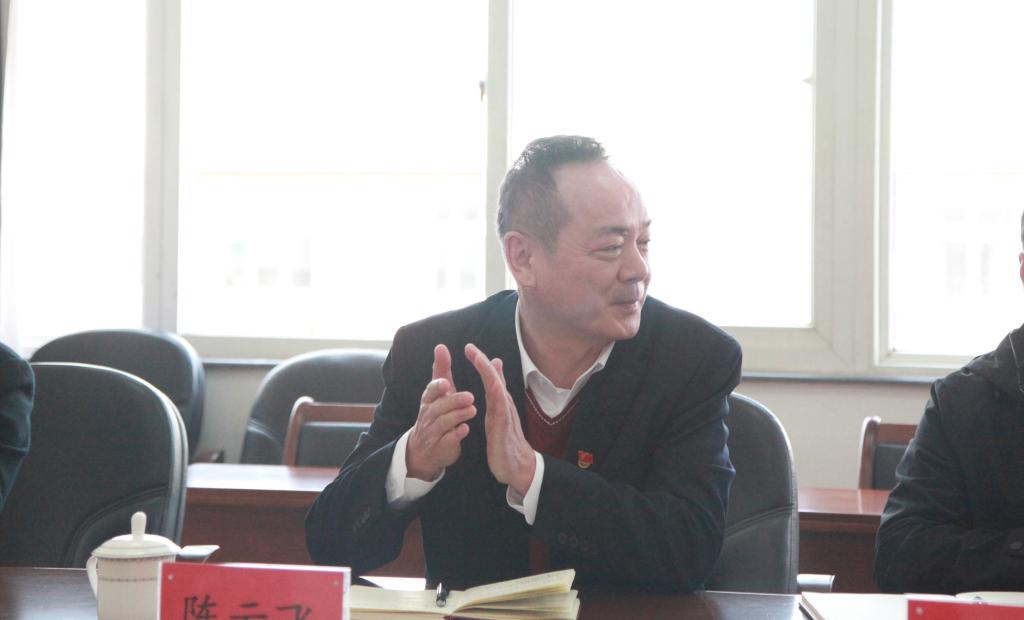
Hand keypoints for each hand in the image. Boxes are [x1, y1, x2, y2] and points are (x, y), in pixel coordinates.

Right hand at [406, 344, 476, 480]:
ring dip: (458, 416)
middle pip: (439, 407)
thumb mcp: (437, 392)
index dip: (437, 388)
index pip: (430, 392)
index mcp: (429, 401)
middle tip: (470, 397)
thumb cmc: (435, 413)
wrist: (425, 449)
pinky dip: (457, 435)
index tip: (446, 383)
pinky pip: (448, 441)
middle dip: (453, 401)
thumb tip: (441, 346)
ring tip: (473, 410)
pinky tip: (466, 429)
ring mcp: (434, 432)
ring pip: (444, 423)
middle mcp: (429, 416)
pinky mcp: (442, 446)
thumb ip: (441, 370)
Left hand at [465, 343, 535, 495]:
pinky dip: (497, 395)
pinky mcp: (504, 428)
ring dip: (489, 374)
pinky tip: (492, 386)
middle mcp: (503, 405)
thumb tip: (495, 376)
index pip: (490, 378)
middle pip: (494, 379)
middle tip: (471, 347)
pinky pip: (500, 409)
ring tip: (479, 360)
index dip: (481, 362)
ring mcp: (505, 415)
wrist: (518, 466)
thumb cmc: (507, 439)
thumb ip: (496, 394)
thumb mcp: (498, 413)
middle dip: (483, 362)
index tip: (470, 348)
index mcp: (499, 402)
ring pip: (498, 389)